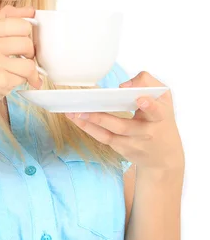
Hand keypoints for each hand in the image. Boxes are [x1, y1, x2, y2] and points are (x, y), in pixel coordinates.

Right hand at [0, 5, 42, 114]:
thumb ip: (4, 21)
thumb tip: (31, 11)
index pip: (20, 22)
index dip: (26, 34)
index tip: (23, 41)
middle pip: (27, 40)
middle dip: (29, 52)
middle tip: (21, 60)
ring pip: (29, 60)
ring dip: (28, 70)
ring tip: (17, 73)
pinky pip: (25, 76)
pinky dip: (23, 82)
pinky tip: (11, 83)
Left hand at [65, 71, 184, 170]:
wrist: (165, 156)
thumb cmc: (161, 120)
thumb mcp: (163, 99)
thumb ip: (147, 83)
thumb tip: (123, 86)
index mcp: (161, 117)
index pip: (156, 111)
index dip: (149, 105)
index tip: (139, 99)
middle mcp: (147, 133)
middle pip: (124, 126)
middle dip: (104, 118)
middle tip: (87, 107)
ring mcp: (133, 144)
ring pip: (109, 134)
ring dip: (90, 122)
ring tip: (74, 112)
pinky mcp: (122, 150)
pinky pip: (103, 138)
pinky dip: (89, 128)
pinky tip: (76, 118)